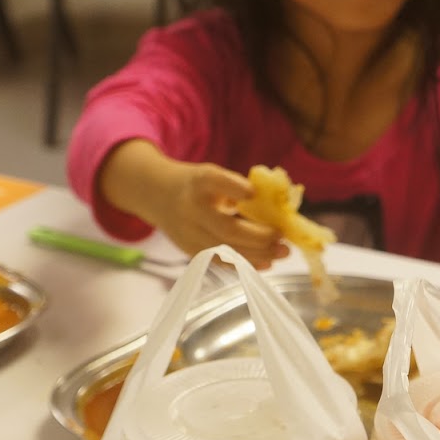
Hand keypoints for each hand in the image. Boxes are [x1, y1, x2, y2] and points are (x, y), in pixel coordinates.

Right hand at [99, 143, 288, 268]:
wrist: (157, 194)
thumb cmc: (195, 184)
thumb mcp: (210, 175)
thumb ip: (236, 187)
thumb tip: (274, 206)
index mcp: (198, 182)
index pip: (215, 181)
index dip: (234, 187)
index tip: (253, 192)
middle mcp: (191, 208)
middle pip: (227, 228)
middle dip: (260, 236)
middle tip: (283, 237)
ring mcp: (189, 233)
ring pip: (226, 250)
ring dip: (258, 254)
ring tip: (282, 252)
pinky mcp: (190, 249)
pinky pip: (221, 261)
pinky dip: (245, 263)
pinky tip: (267, 263)